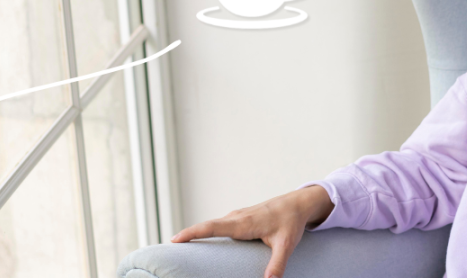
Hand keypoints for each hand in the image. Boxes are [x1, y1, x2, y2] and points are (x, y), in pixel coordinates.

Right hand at [170, 185, 334, 277]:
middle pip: (206, 226)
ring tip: (179, 246)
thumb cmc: (291, 222)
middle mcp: (236, 217)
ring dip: (196, 233)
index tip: (174, 239)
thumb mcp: (286, 244)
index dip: (192, 233)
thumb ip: (277, 263)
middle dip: (187, 235)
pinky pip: (219, 225)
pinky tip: (201, 240)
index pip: (212, 227)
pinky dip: (207, 231)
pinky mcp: (240, 218)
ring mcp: (237, 216)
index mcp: (243, 222)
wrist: (299, 203)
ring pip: (212, 225)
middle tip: (167, 248)